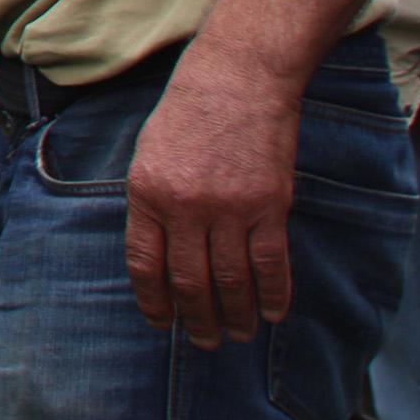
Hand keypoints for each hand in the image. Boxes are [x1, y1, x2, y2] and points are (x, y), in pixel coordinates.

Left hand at [123, 50, 300, 345]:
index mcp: (146, 193)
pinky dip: (274, 295)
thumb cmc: (188, 113)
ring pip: (231, 281)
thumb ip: (152, 205)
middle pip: (189, 282)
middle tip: (205, 341)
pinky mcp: (268, 206)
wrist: (237, 78)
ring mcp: (229, 208)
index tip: (161, 322)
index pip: (145, 265)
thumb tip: (160, 256)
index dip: (154, 301)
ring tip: (238, 334)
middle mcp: (184, 206)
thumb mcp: (149, 155)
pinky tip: (274, 313)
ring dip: (236, 315)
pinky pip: (271, 264)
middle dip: (197, 319)